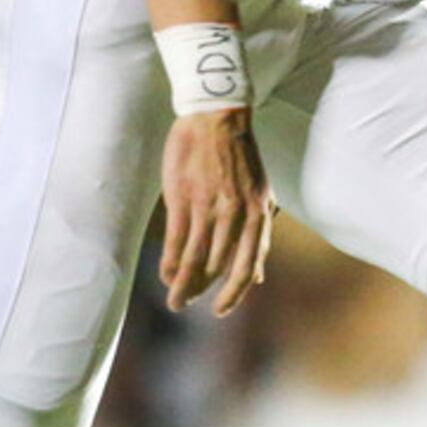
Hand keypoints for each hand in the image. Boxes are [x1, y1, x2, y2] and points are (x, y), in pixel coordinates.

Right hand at [160, 110, 275, 315]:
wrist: (216, 116)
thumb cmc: (238, 155)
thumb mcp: (261, 193)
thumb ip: (259, 233)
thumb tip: (260, 274)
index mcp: (259, 214)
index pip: (248, 266)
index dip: (235, 294)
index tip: (221, 310)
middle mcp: (236, 214)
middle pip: (217, 267)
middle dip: (201, 291)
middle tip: (186, 305)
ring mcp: (209, 207)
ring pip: (195, 259)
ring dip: (183, 284)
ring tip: (175, 300)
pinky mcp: (183, 198)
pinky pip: (176, 240)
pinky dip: (170, 262)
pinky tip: (165, 274)